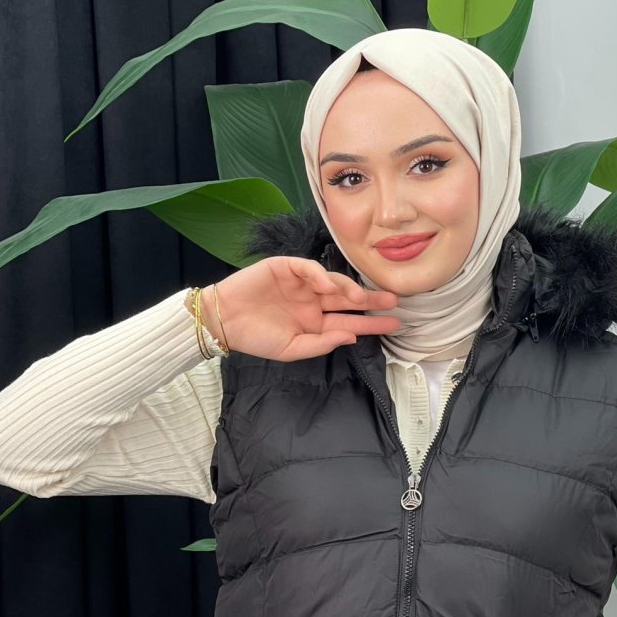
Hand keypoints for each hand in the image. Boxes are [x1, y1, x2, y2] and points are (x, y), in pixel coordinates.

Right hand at [200, 255, 400, 361]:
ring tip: (362, 299)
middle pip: (347, 300)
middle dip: (370, 301)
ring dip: (348, 289)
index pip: (348, 321)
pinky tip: (330, 286)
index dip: (371, 323)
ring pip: (332, 282)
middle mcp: (312, 301)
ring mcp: (301, 284)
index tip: (394, 324)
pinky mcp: (285, 268)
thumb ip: (322, 343)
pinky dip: (320, 275)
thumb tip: (352, 336)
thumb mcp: (291, 349)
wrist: (223, 322)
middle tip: (393, 302)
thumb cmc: (256, 338)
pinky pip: (308, 268)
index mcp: (315, 322)